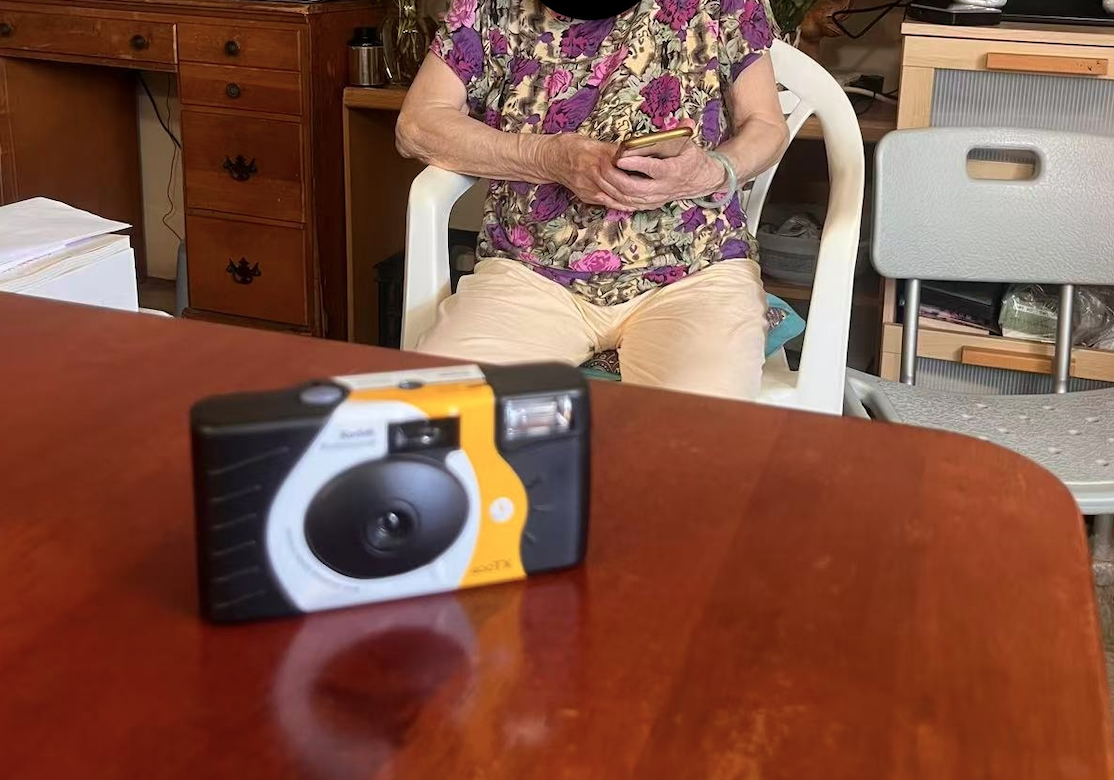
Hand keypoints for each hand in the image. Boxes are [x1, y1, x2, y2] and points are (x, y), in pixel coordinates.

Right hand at [541, 133, 643, 210]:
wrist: (550, 159)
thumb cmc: (572, 147)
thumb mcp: (593, 141)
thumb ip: (613, 150)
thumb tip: (634, 152)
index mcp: (596, 154)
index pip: (623, 162)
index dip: (638, 167)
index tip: (653, 169)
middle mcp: (593, 172)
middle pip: (622, 183)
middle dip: (640, 187)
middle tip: (657, 189)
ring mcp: (589, 186)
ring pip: (617, 195)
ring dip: (634, 199)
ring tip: (650, 199)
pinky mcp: (586, 196)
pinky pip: (608, 203)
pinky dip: (623, 205)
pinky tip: (634, 205)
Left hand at [609, 125, 727, 210]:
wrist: (700, 181)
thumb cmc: (691, 159)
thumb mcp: (690, 144)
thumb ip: (683, 132)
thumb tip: (685, 121)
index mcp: (674, 171)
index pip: (653, 169)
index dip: (636, 164)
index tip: (620, 157)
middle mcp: (664, 188)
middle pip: (635, 187)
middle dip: (616, 178)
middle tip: (602, 166)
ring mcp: (656, 198)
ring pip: (629, 198)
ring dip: (611, 189)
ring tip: (598, 176)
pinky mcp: (650, 204)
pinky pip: (629, 206)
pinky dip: (613, 202)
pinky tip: (599, 195)